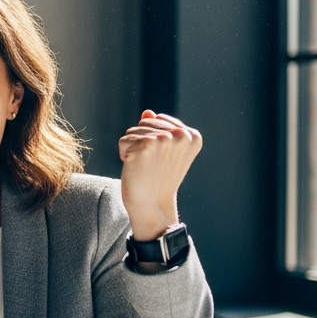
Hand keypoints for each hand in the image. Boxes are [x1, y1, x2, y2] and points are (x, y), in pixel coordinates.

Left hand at [118, 110, 202, 240]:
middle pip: (145, 123)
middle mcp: (182, 135)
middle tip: (152, 166)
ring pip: (133, 131)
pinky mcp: (146, 145)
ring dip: (133, 150)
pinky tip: (136, 169)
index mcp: (192, 136)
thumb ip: (158, 129)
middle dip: (141, 144)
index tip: (162, 160)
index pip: (158, 120)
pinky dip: (124, 155)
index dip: (153, 141)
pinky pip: (123, 141)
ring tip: (145, 168)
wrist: (152, 206)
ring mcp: (165, 139)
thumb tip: (147, 111)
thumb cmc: (157, 179)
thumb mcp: (163, 151)